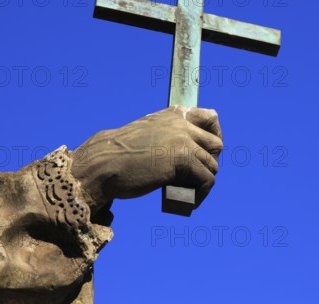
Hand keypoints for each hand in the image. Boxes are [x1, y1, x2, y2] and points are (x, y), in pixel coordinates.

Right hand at [71, 106, 222, 212]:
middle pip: (216, 144)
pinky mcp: (183, 160)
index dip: (216, 135)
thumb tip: (193, 151)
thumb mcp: (149, 134)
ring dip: (203, 183)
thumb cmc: (121, 155)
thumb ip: (170, 136)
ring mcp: (183, 140)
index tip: (209, 152)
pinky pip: (206, 180)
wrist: (102, 165)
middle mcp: (181, 124)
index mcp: (174, 114)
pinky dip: (201, 195)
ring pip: (212, 165)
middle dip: (210, 162)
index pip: (211, 117)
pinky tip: (191, 203)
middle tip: (196, 177)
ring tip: (190, 194)